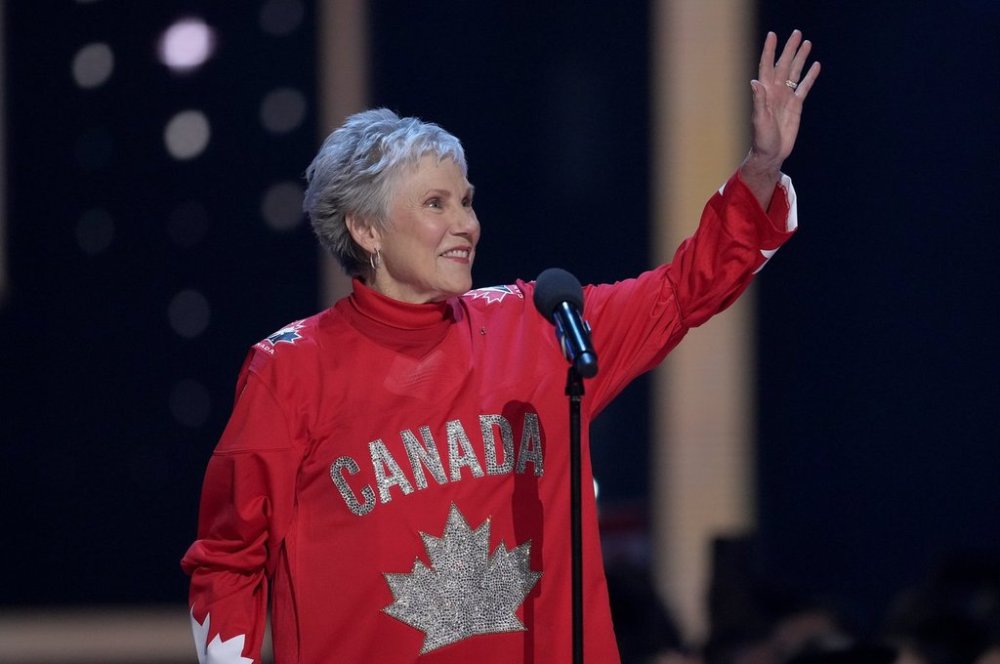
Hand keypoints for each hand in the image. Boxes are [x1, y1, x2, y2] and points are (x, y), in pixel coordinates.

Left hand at [742, 30, 820, 187]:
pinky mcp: (796, 106)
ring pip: (794, 72)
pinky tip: (815, 65)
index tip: (773, 36)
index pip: (767, 66)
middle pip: (783, 65)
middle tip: (797, 33)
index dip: (769, 51)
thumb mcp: (759, 120)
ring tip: (806, 43)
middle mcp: (775, 92)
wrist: (771, 153)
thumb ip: (758, 101)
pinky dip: (809, 76)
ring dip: (800, 58)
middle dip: (789, 49)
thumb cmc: (762, 139)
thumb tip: (755, 82)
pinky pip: (804, 87)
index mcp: (765, 93)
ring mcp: (786, 97)